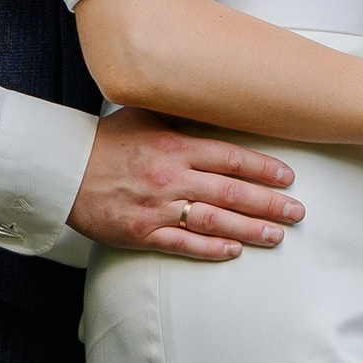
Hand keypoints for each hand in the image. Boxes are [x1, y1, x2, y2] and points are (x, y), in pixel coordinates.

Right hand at [70, 109, 305, 260]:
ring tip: (278, 235)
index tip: (289, 177)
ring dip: (251, 229)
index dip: (264, 168)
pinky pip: (184, 244)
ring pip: (215, 221)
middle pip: (232, 192)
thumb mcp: (145, 116)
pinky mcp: (143, 232)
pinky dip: (211, 249)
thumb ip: (181, 118)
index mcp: (175, 146)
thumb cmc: (107, 142)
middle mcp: (172, 177)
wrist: (64, 171)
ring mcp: (158, 207)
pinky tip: (234, 251)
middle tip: (298, 212)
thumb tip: (218, 111)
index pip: (231, 157)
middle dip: (270, 203)